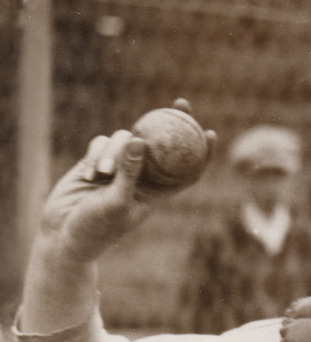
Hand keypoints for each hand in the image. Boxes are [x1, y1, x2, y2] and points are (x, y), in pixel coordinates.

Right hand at [33, 99, 214, 266]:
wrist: (65, 233)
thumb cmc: (97, 227)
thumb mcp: (117, 201)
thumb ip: (130, 172)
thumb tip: (142, 140)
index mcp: (156, 193)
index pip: (186, 171)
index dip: (201, 153)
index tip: (210, 133)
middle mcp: (141, 178)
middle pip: (161, 145)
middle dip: (172, 121)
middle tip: (182, 103)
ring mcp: (118, 168)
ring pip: (126, 140)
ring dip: (113, 153)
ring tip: (102, 175)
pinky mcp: (96, 161)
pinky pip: (101, 144)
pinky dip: (95, 155)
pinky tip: (89, 175)